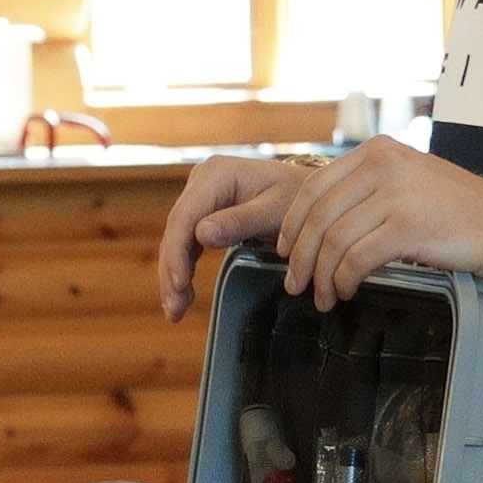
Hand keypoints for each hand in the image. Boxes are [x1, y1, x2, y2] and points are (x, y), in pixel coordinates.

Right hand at [156, 154, 308, 318]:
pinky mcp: (205, 213)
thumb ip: (240, 222)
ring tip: (176, 309)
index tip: (179, 283)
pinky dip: (184, 268)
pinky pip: (188, 243)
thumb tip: (201, 235)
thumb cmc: (298, 196)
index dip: (177, 252)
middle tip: (175, 307)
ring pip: (178, 240)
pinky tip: (183, 293)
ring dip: (174, 275)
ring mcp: (202, 196)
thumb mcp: (276, 210)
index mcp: (216, 174)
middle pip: (177, 230)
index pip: (185, 216)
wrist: (310, 193)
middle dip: (172, 271)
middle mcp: (202, 181)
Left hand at [275, 138, 482, 308]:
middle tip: (295, 284)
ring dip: (321, 275)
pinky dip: (343, 280)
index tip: (284, 249)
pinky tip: (346, 291)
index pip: (315, 186)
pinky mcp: (407, 226)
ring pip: (333, 240)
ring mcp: (395, 194)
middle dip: (300, 256)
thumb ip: (370, 188)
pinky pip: (356, 259)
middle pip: (318, 215)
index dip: (293, 223)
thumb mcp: (410, 178)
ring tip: (322, 297)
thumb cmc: (461, 209)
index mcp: (377, 152)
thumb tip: (324, 221)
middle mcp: (382, 165)